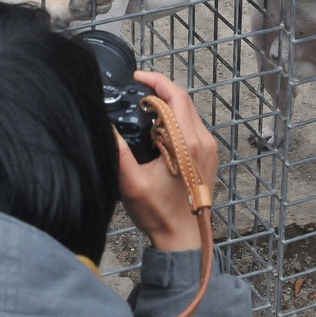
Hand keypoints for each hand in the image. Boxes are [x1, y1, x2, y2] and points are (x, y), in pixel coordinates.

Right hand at [116, 70, 217, 251]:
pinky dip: (176, 115)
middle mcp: (203, 140)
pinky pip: (193, 124)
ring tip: (145, 102)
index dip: (157, 82)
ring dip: (169, 101)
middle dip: (161, 88)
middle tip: (138, 86)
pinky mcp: (209, 153)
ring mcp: (209, 147)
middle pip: (184, 100)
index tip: (137, 77)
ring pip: (190, 110)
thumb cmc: (157, 213)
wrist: (183, 239)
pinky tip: (158, 121)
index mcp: (186, 144)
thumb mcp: (130, 182)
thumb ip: (118, 150)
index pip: (175, 98)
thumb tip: (107, 123)